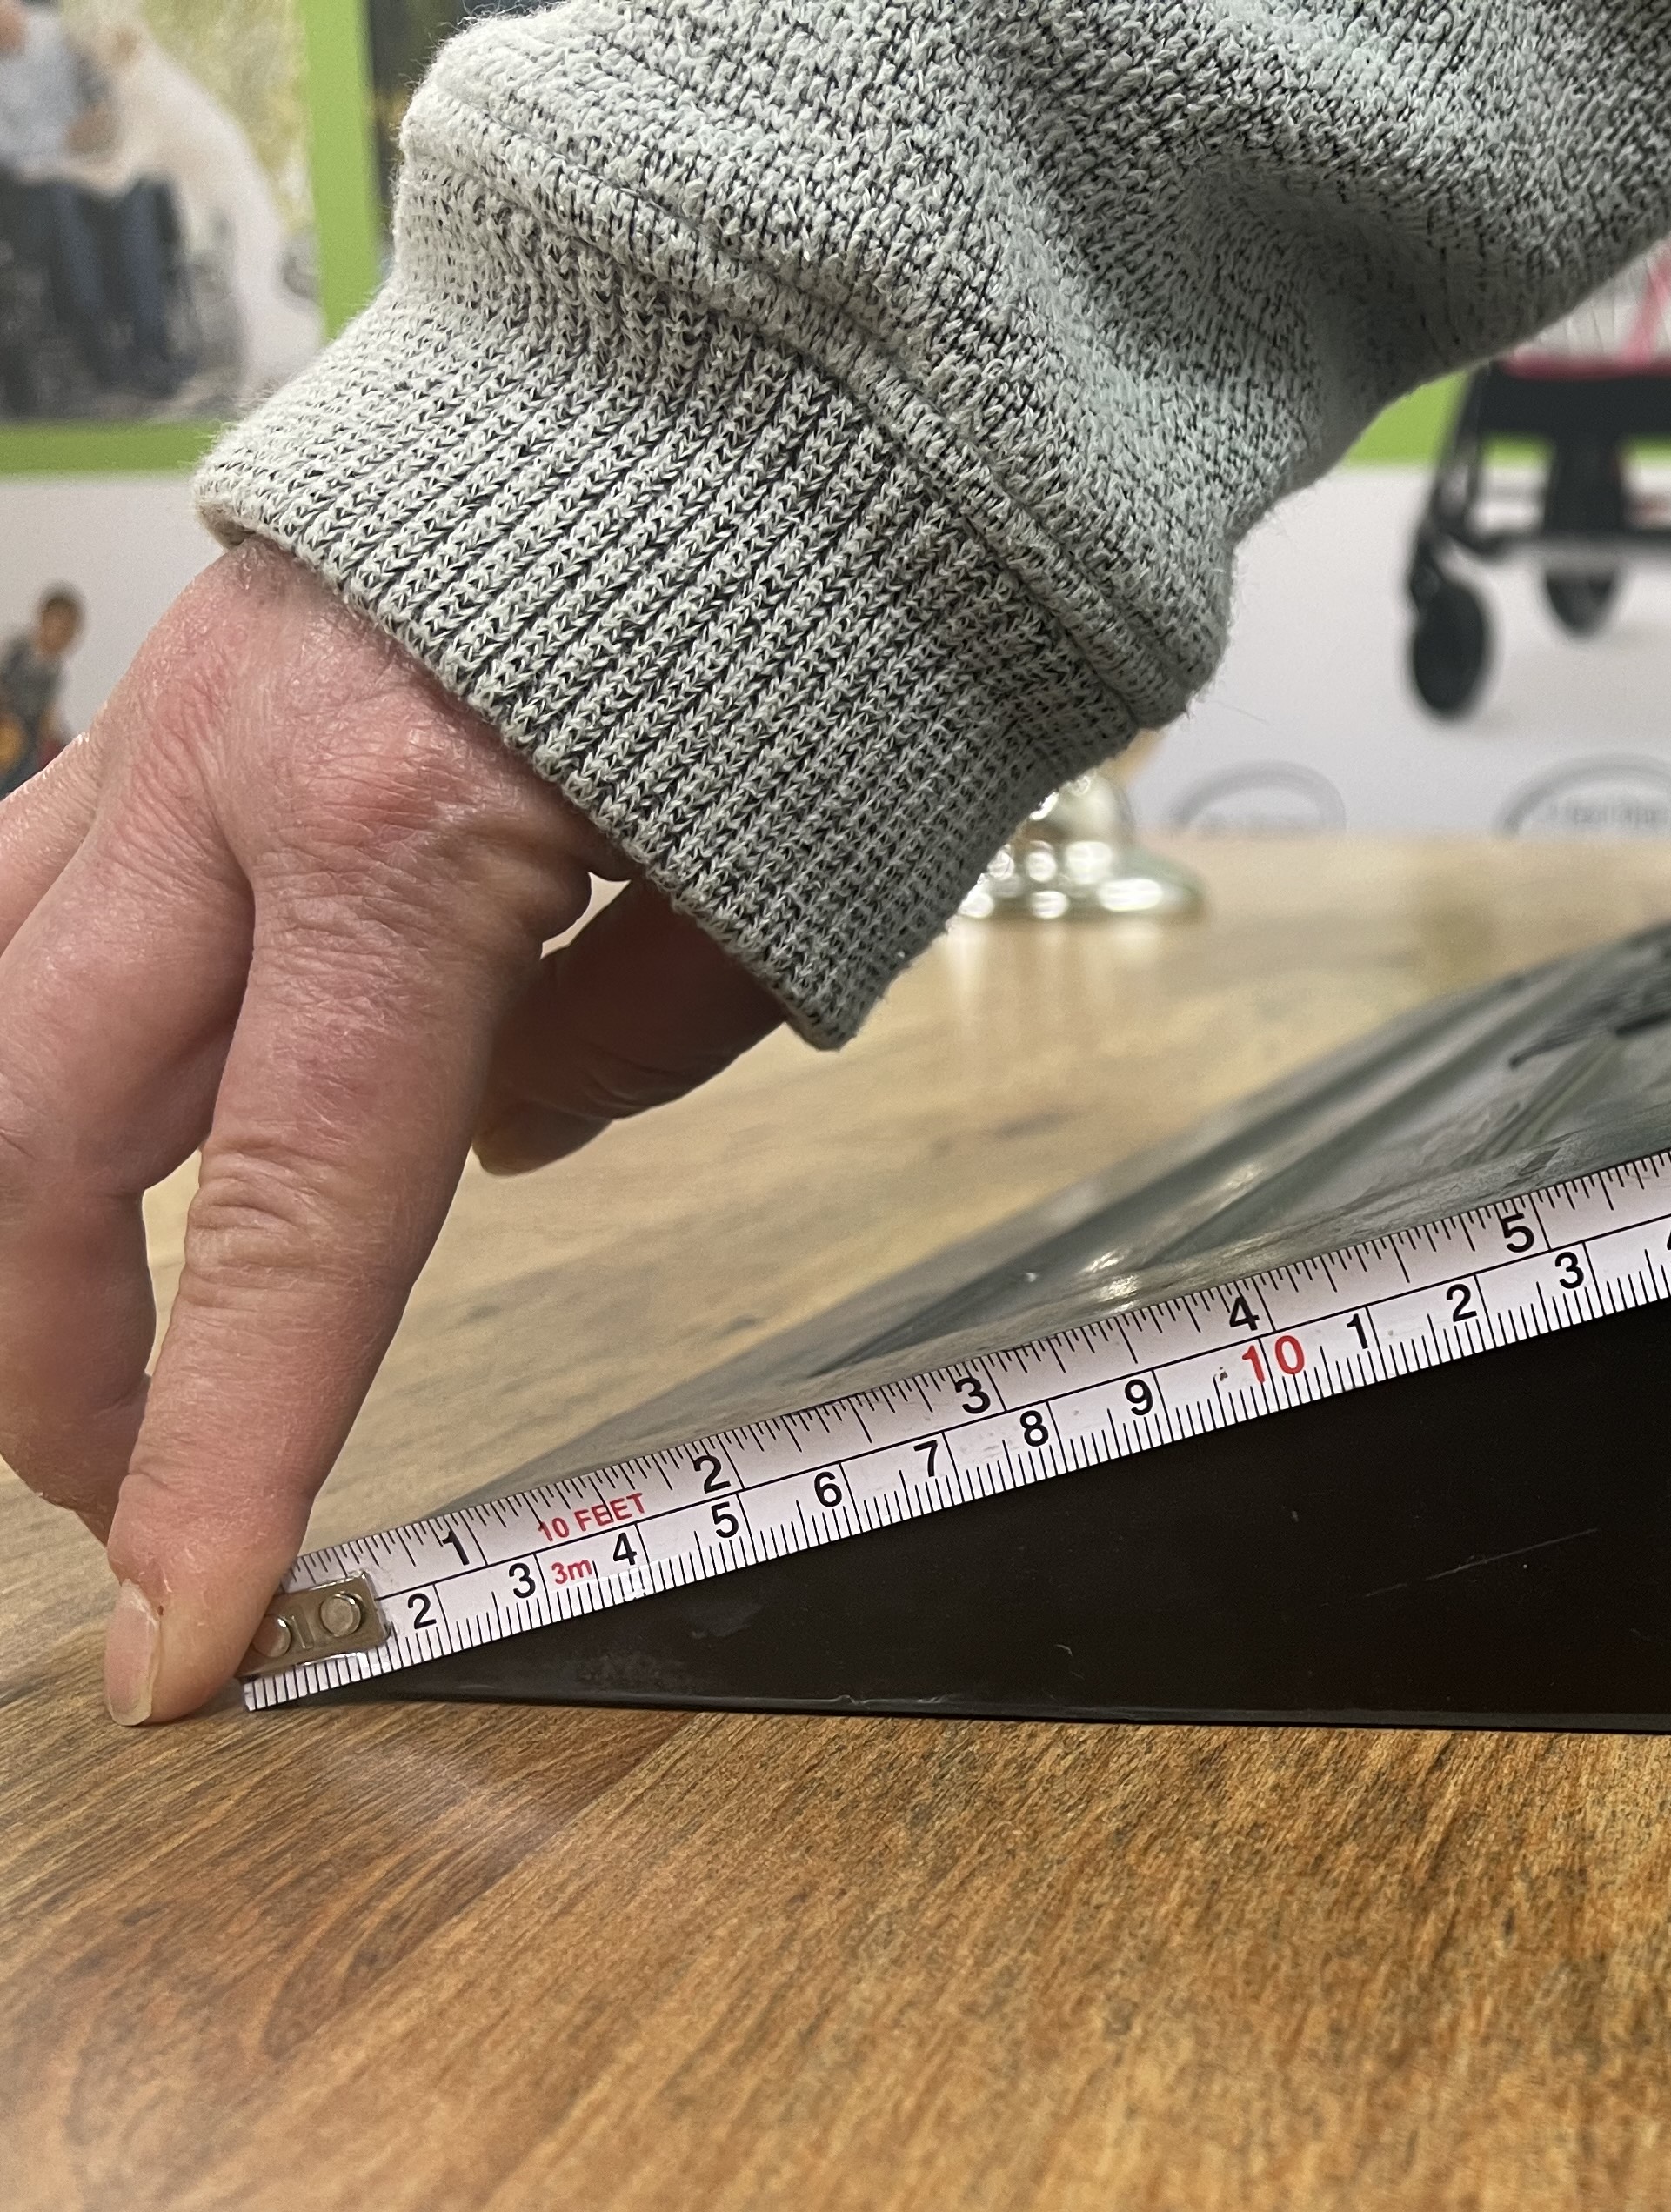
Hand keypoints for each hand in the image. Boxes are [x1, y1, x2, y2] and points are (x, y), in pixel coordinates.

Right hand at [0, 541, 785, 1720]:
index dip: (218, 1455)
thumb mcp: (794, 886)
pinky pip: (25, 895)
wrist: (759, 338)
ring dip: (9, 1216)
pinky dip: (26, 1040)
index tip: (177, 1640)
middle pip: (45, 1140)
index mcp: (403, 849)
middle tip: (126, 1508)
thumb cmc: (816, 597)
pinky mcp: (166, 693)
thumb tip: (490, 1159)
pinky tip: (75, 1137)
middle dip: (58, 1366)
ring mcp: (169, 728)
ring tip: (76, 1357)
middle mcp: (231, 788)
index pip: (291, 1229)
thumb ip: (626, 1050)